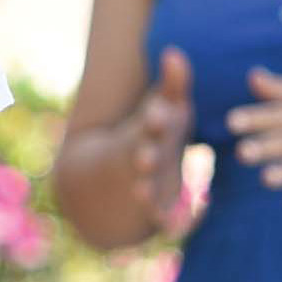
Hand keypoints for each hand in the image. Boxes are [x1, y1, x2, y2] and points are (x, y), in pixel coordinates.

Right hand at [74, 48, 193, 238]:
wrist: (106, 182)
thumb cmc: (149, 136)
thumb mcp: (160, 111)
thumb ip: (172, 86)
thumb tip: (175, 51)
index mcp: (145, 133)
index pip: (148, 124)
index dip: (153, 118)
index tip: (159, 111)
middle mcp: (142, 160)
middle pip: (141, 157)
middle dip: (144, 155)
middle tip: (144, 155)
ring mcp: (144, 186)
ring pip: (143, 190)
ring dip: (144, 191)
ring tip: (143, 192)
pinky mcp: (154, 210)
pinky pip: (161, 220)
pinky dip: (168, 225)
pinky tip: (174, 229)